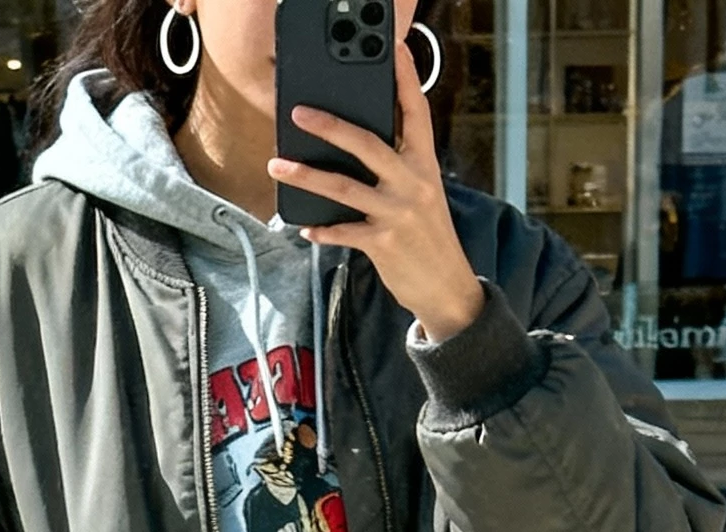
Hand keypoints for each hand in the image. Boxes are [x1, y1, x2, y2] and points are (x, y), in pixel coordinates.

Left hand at [268, 38, 485, 345]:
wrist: (447, 288)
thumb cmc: (429, 237)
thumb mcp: (424, 193)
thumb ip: (398, 166)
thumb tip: (356, 145)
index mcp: (424, 164)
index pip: (416, 112)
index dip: (405, 79)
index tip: (393, 49)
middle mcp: (413, 182)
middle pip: (366, 143)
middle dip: (330, 126)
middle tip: (299, 112)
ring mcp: (398, 213)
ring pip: (343, 187)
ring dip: (306, 176)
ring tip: (278, 166)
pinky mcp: (384, 243)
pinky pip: (343, 231)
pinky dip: (322, 230)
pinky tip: (306, 227)